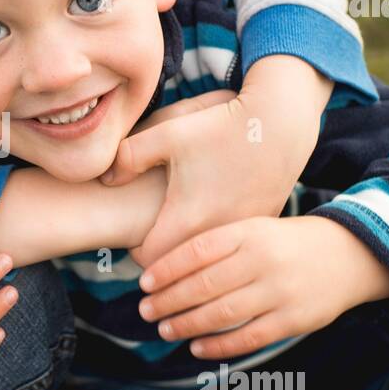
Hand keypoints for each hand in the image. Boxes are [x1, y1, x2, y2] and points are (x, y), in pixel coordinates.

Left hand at [102, 56, 331, 265]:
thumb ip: (127, 157)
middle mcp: (217, 235)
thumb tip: (106, 180)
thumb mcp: (166, 133)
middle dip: (164, 263)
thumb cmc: (219, 125)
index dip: (135, 252)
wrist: (282, 120)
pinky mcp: (262, 225)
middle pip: (181, 269)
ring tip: (180, 237)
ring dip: (194, 258)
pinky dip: (222, 246)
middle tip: (152, 244)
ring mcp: (243, 233)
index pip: (149, 262)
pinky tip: (214, 222)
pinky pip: (236, 251)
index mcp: (188, 219)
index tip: (133, 238)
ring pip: (211, 264)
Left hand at [135, 215, 388, 359]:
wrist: (350, 255)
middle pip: (204, 285)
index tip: (144, 283)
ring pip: (222, 313)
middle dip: (168, 301)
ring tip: (165, 329)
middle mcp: (263, 259)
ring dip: (187, 324)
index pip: (197, 250)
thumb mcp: (254, 229)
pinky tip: (196, 348)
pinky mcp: (294, 319)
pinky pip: (248, 337)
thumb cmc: (285, 244)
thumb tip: (164, 271)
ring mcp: (280, 291)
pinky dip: (218, 346)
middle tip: (145, 310)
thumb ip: (216, 246)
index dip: (166, 269)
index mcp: (249, 232)